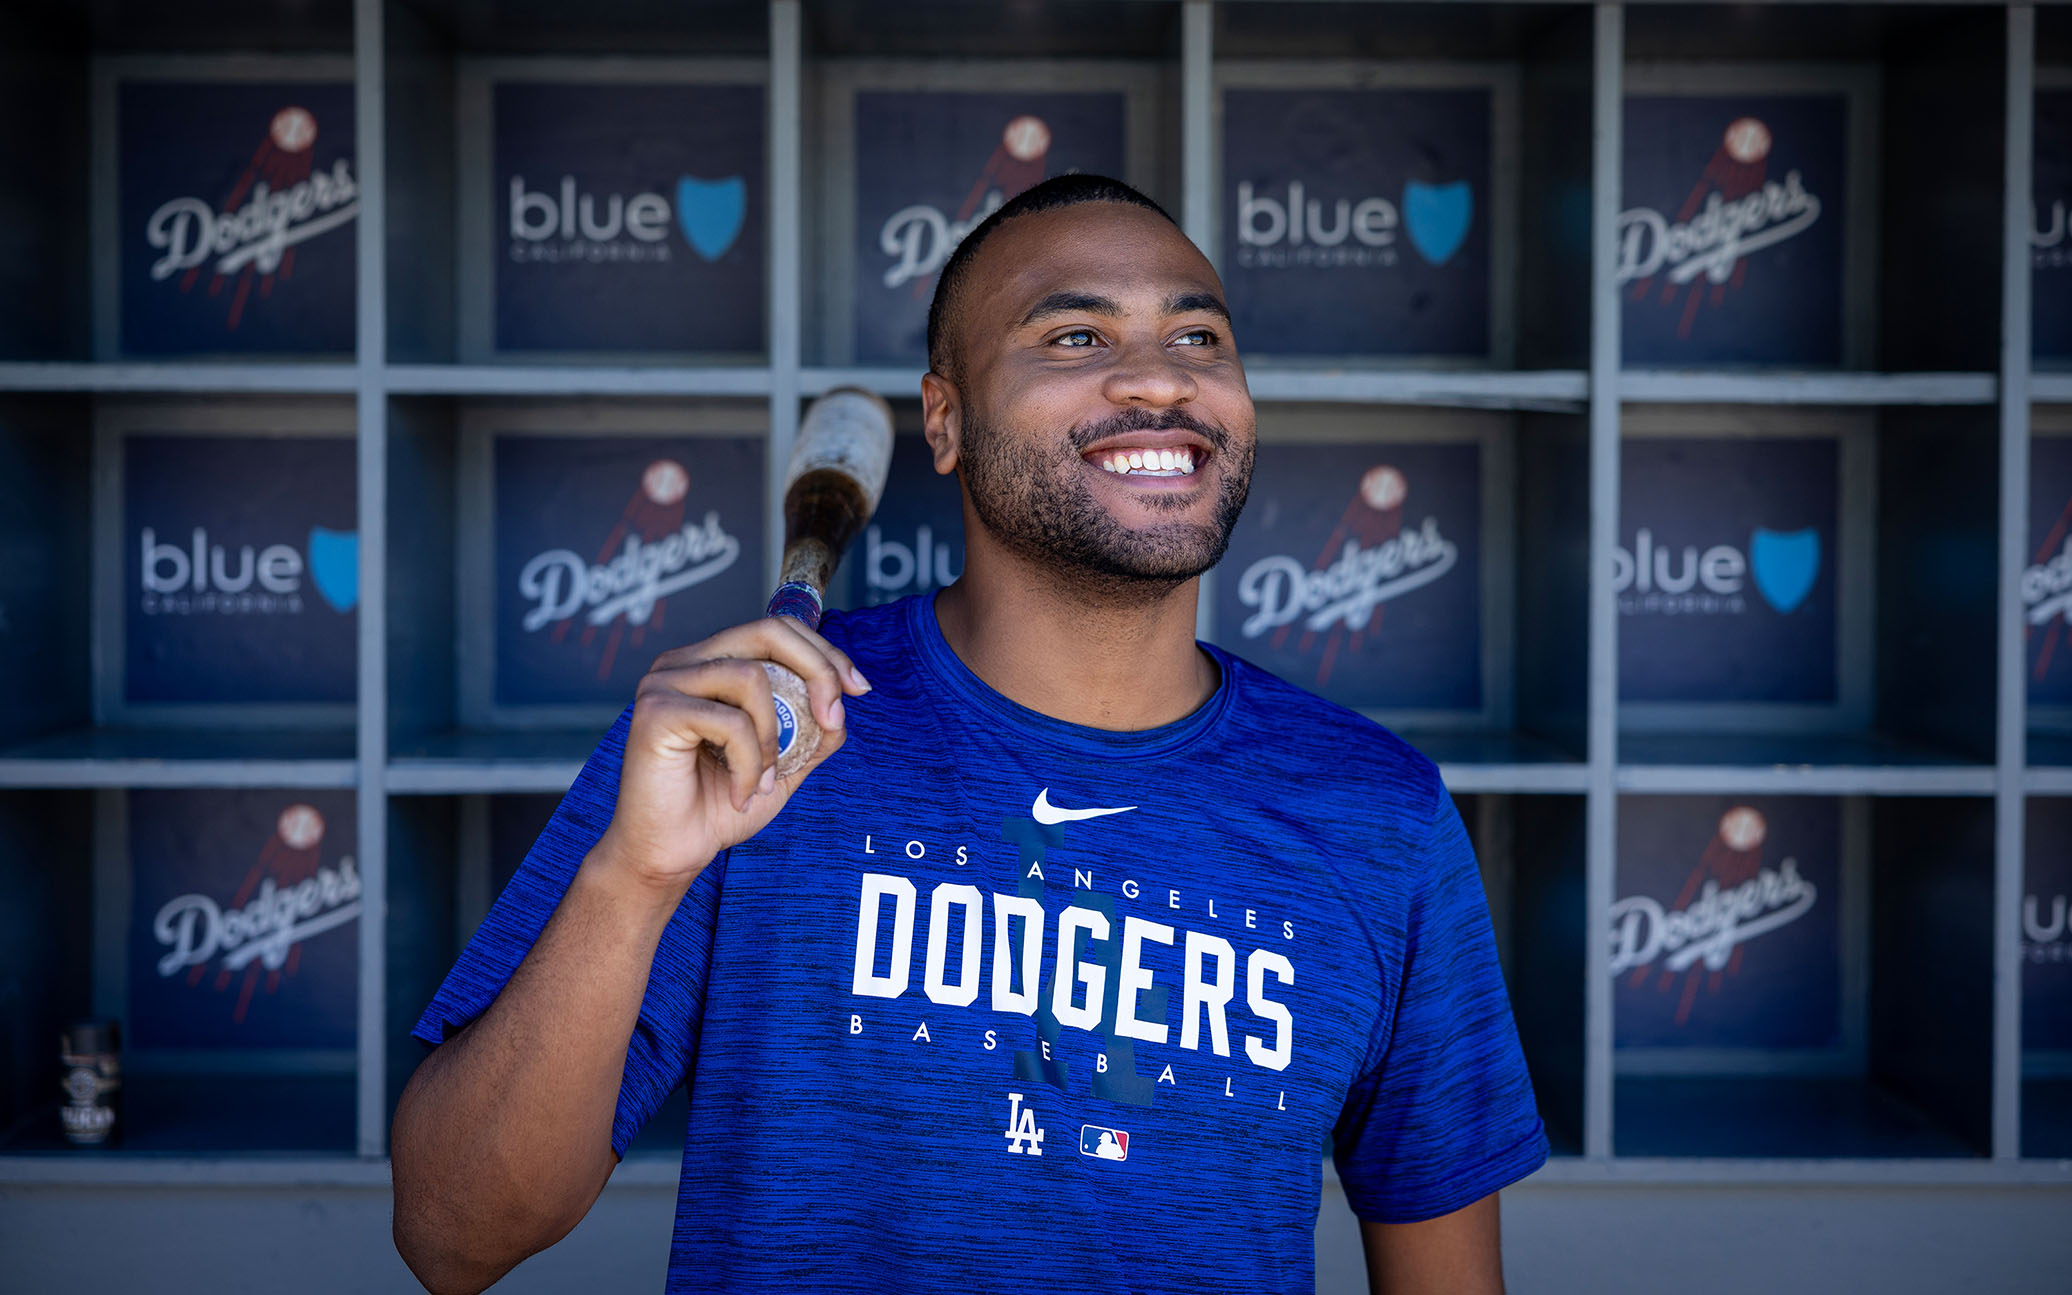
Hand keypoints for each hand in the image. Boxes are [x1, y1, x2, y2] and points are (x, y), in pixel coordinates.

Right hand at [590, 617, 869, 896]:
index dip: (825, 652)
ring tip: (765, 779)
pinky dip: (750, 763)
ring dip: (774, 735)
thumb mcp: (782, 765)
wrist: (669, 854)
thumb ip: (811, 731)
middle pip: (767, 631)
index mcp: (711, 664)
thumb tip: (844, 704)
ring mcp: (665, 682)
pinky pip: (730, 722)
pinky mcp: (656, 711)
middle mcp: (684, 662)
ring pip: (752, 676)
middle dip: (819, 670)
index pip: (776, 630)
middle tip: (833, 719)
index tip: (859, 689)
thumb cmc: (718, 807)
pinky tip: (742, 793)